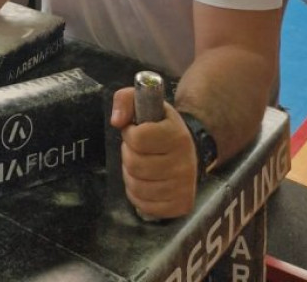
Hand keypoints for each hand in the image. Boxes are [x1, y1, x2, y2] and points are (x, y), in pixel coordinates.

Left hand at [110, 88, 196, 218]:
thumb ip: (125, 100)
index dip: (129, 133)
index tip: (135, 130)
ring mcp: (184, 187)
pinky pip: (144, 205)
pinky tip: (145, 181)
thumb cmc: (161, 126)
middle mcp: (184, 163)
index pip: (138, 138)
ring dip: (131, 174)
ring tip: (141, 164)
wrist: (189, 150)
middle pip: (134, 164)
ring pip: (137, 186)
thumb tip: (116, 121)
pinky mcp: (181, 206)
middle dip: (128, 154)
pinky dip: (137, 194)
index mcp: (177, 135)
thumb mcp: (146, 103)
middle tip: (137, 150)